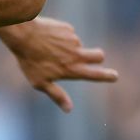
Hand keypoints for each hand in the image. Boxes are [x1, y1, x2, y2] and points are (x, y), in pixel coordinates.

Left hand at [0, 16, 118, 111]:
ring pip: (77, 45)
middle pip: (99, 55)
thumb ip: (57, 95)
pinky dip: (60, 38)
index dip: (107, 76)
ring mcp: (73, 40)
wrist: (23, 35)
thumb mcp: (40, 83)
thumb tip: (69, 109)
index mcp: (72, 69)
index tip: (115, 76)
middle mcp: (76, 54)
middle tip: (91, 58)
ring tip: (48, 49)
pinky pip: (67, 35)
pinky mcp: (67, 29)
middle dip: (98, 57)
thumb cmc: (30, 61)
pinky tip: (47, 39)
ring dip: (68, 48)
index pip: (95, 74)